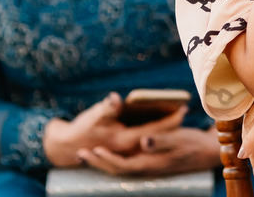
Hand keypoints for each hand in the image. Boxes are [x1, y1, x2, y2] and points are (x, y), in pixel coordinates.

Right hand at [43, 93, 185, 166]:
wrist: (68, 146)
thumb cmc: (84, 128)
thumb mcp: (94, 115)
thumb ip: (107, 108)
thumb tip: (114, 99)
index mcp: (124, 142)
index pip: (155, 131)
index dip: (170, 120)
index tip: (183, 108)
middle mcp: (129, 151)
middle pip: (158, 138)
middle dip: (173, 126)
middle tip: (185, 111)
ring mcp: (129, 153)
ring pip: (154, 143)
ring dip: (166, 131)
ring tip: (178, 116)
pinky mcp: (126, 152)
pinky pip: (147, 144)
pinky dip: (157, 134)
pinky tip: (165, 122)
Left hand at [78, 127, 219, 175]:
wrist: (207, 152)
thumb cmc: (193, 142)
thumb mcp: (179, 139)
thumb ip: (160, 141)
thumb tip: (143, 142)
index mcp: (151, 163)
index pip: (123, 165)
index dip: (107, 159)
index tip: (93, 150)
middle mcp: (147, 169)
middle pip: (117, 169)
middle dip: (97, 163)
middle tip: (80, 154)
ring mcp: (148, 168)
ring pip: (120, 168)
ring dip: (103, 162)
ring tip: (87, 154)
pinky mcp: (150, 164)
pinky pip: (127, 165)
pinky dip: (114, 160)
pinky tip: (107, 154)